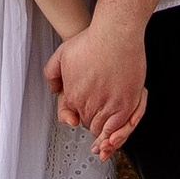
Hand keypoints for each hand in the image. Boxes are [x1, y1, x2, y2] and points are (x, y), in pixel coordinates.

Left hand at [48, 15, 148, 155]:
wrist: (114, 33)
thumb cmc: (92, 41)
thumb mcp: (61, 55)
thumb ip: (52, 74)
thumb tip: (55, 90)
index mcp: (73, 96)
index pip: (77, 118)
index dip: (82, 118)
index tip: (86, 121)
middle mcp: (89, 104)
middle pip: (91, 126)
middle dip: (94, 127)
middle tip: (99, 130)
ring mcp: (109, 105)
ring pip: (105, 131)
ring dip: (106, 138)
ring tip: (105, 144)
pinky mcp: (127, 104)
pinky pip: (121, 128)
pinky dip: (118, 135)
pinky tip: (115, 138)